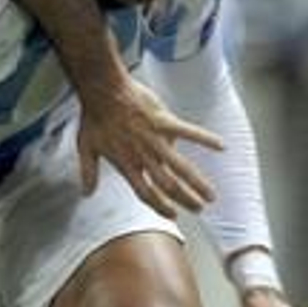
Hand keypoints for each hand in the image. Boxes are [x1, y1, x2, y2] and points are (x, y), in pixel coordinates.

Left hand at [77, 76, 221, 218]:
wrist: (102, 91)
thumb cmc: (93, 117)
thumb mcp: (85, 148)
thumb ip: (88, 172)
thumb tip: (86, 193)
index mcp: (126, 164)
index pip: (146, 193)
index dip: (160, 206)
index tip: (172, 215)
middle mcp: (143, 156)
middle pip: (168, 186)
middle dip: (185, 200)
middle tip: (199, 209)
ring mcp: (155, 139)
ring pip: (181, 167)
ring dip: (197, 183)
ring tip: (211, 195)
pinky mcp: (164, 121)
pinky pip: (189, 132)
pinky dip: (206, 139)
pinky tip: (222, 146)